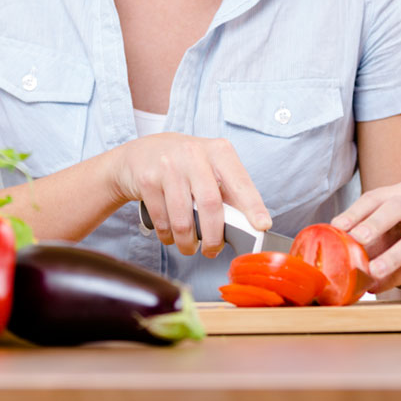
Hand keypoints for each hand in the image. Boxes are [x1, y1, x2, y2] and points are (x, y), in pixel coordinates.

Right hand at [113, 133, 270, 257]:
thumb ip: (228, 190)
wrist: (138, 154)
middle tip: (213, 250)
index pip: (240, 181)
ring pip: (184, 219)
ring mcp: (169, 166)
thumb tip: (250, 224)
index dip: (252, 206)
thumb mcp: (209, 166)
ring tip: (190, 246)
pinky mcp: (147, 180)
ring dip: (188, 243)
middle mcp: (194, 154)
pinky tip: (171, 235)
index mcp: (217, 150)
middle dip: (214, 237)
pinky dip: (168, 236)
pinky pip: (162, 221)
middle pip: (211, 205)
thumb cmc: (182, 164)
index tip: (262, 225)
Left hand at [331, 181, 400, 300]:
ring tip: (371, 270)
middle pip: (400, 206)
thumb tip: (331, 242)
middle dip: (376, 222)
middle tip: (357, 238)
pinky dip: (398, 277)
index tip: (337, 226)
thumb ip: (361, 237)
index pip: (377, 196)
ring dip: (391, 256)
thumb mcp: (380, 239)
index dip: (356, 210)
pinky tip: (380, 286)